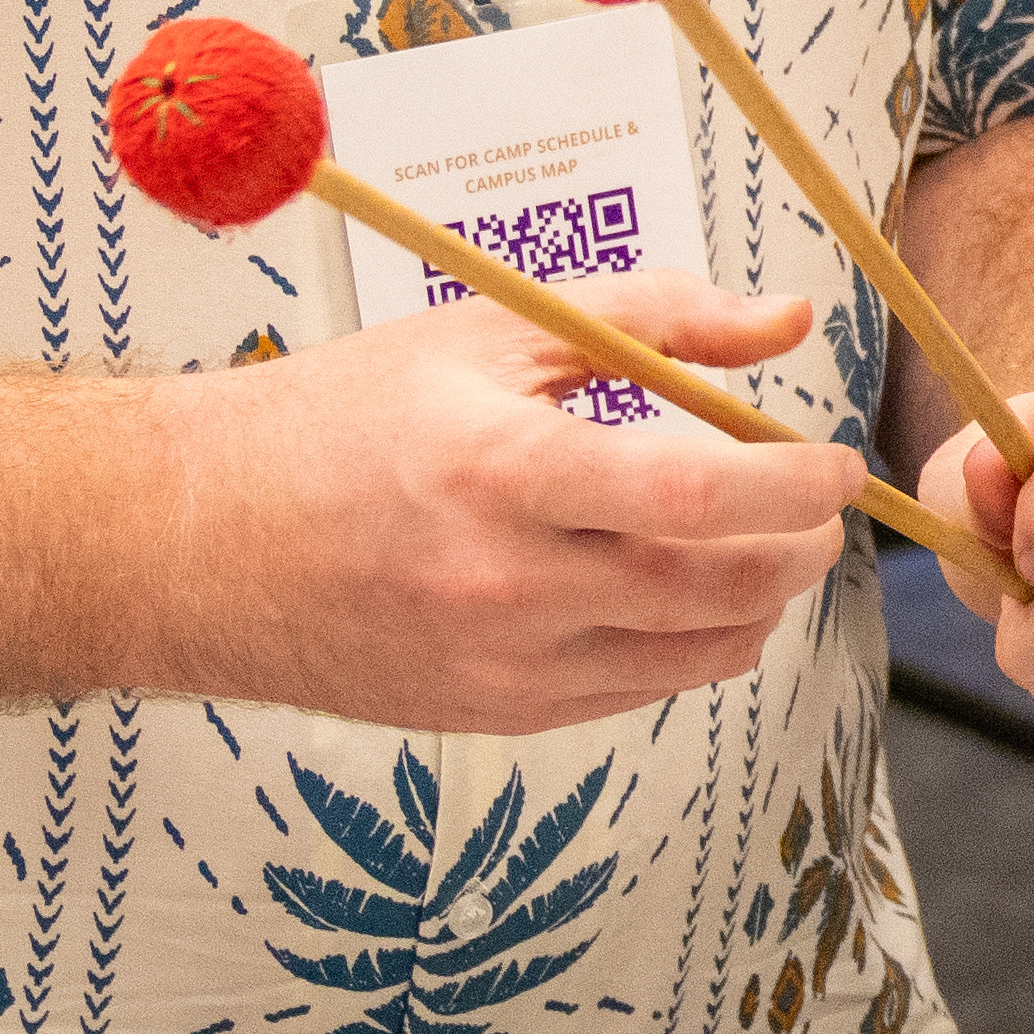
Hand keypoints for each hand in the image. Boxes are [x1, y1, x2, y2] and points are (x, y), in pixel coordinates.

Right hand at [181, 263, 859, 731]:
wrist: (197, 542)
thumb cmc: (339, 418)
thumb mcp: (488, 332)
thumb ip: (652, 318)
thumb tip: (785, 318)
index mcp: (499, 470)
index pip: (691, 493)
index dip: (791, 483)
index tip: (836, 462)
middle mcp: (504, 582)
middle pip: (716, 589)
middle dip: (799, 548)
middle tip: (818, 506)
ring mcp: (500, 664)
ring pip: (695, 655)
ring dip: (759, 602)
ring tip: (759, 543)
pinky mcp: (495, 715)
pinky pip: (639, 689)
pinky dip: (687, 641)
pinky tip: (676, 586)